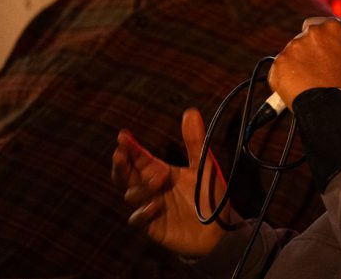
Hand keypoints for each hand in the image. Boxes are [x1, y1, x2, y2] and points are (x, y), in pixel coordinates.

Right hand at [110, 108, 225, 256]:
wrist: (220, 230)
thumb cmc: (209, 196)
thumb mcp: (204, 166)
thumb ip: (195, 142)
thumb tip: (190, 111)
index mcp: (160, 171)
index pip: (139, 157)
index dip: (129, 147)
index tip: (123, 135)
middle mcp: (151, 189)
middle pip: (125, 175)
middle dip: (120, 164)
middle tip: (121, 153)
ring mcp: (150, 207)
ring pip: (130, 195)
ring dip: (141, 186)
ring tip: (160, 177)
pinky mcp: (153, 227)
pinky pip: (137, 220)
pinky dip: (143, 212)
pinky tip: (155, 205)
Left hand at [268, 18, 340, 106]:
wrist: (333, 108)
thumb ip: (338, 45)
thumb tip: (332, 45)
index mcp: (331, 28)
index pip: (315, 24)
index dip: (316, 39)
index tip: (318, 48)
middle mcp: (310, 33)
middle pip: (300, 40)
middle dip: (305, 54)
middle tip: (314, 72)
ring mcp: (292, 49)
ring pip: (289, 56)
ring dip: (295, 67)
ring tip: (308, 84)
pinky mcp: (278, 65)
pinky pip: (278, 71)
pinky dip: (285, 80)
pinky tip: (298, 90)